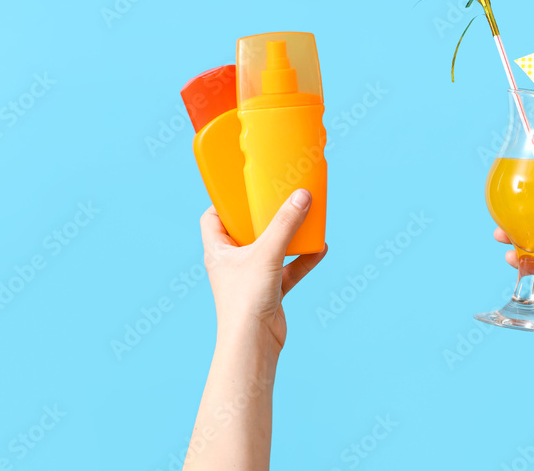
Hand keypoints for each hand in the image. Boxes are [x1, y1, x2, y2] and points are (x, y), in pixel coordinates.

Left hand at [200, 189, 326, 353]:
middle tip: (281, 198)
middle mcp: (232, 262)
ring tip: (304, 217)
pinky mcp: (269, 291)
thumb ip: (285, 224)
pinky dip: (303, 259)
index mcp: (218, 250)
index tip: (245, 189)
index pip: (213, 218)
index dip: (225, 202)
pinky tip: (320, 248)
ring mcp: (251, 277)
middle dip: (264, 215)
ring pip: (271, 249)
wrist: (254, 344)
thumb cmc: (246, 299)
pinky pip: (288, 269)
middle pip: (246, 230)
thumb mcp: (267, 253)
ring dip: (288, 236)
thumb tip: (302, 195)